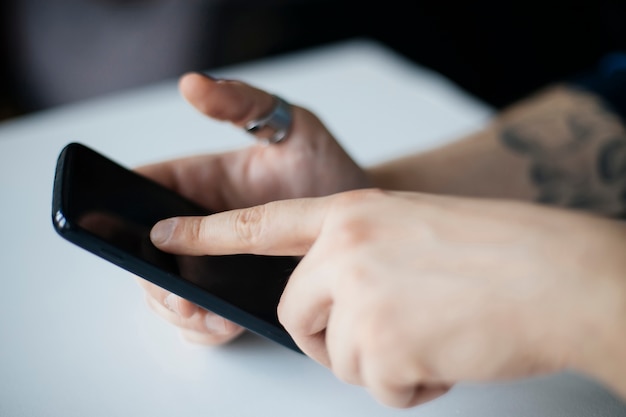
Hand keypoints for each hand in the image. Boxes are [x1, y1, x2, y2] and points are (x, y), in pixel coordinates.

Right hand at [135, 73, 369, 344]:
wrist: (363, 220)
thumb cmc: (328, 169)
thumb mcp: (292, 126)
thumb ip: (244, 103)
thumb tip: (192, 84)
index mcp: (201, 180)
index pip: (143, 190)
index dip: (127, 213)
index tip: (143, 238)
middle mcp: (200, 220)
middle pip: (147, 252)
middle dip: (154, 279)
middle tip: (180, 295)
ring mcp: (215, 259)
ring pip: (169, 289)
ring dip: (177, 308)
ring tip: (207, 314)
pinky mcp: (235, 290)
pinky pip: (202, 314)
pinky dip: (203, 325)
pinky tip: (224, 322)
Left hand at [150, 189, 625, 407]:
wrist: (556, 273)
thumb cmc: (498, 248)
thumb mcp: (412, 229)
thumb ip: (362, 256)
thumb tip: (337, 300)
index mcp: (352, 216)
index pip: (262, 223)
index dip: (209, 231)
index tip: (166, 236)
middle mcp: (345, 252)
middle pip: (296, 314)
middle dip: (331, 335)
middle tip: (384, 334)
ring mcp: (359, 300)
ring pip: (337, 356)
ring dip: (382, 360)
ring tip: (432, 335)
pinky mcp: (380, 350)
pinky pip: (377, 387)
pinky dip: (410, 384)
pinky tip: (446, 355)